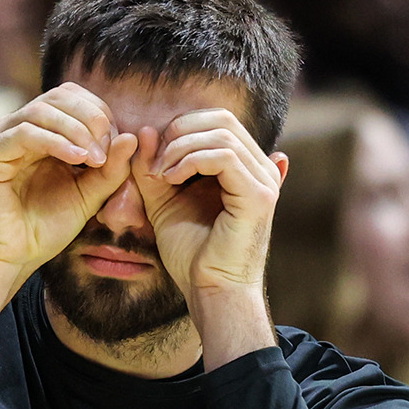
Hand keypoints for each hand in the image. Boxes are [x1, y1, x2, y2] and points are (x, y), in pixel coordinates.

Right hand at [0, 83, 139, 280]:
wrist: (8, 260)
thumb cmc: (42, 230)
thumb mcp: (87, 196)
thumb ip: (110, 169)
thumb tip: (133, 136)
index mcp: (38, 133)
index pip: (71, 98)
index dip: (99, 114)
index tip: (117, 147)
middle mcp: (15, 129)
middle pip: (58, 96)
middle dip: (91, 118)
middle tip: (107, 151)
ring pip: (41, 110)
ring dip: (76, 130)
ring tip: (95, 159)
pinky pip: (23, 133)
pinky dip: (55, 141)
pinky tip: (77, 159)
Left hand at [131, 108, 287, 298]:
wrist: (209, 290)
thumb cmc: (191, 253)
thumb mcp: (162, 201)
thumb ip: (152, 168)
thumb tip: (144, 129)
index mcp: (244, 166)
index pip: (216, 121)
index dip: (179, 129)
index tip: (151, 158)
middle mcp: (260, 168)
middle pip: (221, 119)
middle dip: (179, 132)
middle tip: (154, 161)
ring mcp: (264, 181)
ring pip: (221, 134)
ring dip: (180, 148)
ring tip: (160, 174)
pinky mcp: (259, 196)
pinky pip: (225, 157)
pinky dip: (192, 160)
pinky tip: (172, 179)